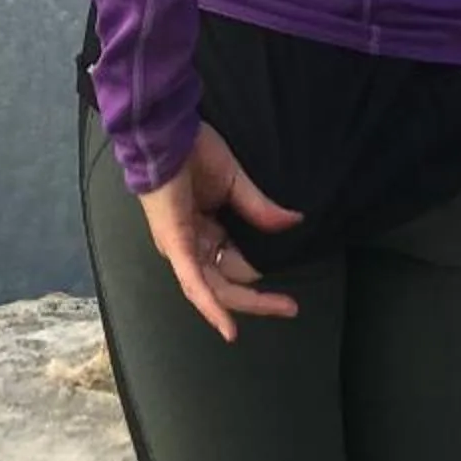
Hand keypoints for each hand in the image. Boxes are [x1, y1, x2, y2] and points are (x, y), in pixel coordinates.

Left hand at [138, 124, 303, 342]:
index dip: (259, 271)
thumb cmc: (193, 152)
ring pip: (215, 289)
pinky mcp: (176, 245)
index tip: (285, 274)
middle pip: (227, 284)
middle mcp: (191, 247)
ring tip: (282, 308)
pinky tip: (228, 327)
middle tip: (291, 306)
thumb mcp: (234, 183)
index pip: (235, 264)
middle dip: (259, 299)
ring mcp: (181, 249)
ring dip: (248, 303)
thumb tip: (294, 222)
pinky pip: (194, 282)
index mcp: (203, 232)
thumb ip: (259, 208)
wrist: (166, 134)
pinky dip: (211, 306)